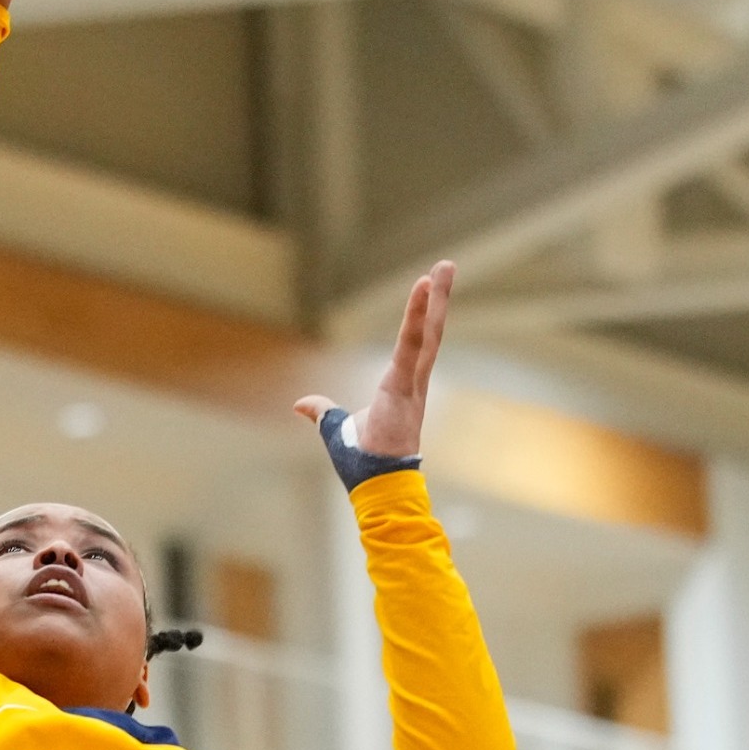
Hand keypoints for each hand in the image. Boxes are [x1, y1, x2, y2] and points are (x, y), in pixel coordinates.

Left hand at [298, 262, 456, 479]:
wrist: (377, 484)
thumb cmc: (365, 460)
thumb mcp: (339, 428)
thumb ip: (325, 412)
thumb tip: (302, 404)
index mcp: (402, 386)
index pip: (416, 344)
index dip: (423, 317)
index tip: (429, 291)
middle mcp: (413, 381)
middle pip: (428, 331)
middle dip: (438, 299)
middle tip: (446, 266)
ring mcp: (412, 382)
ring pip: (427, 332)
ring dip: (436, 298)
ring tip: (443, 267)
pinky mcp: (404, 385)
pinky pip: (412, 344)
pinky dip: (418, 315)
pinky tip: (424, 287)